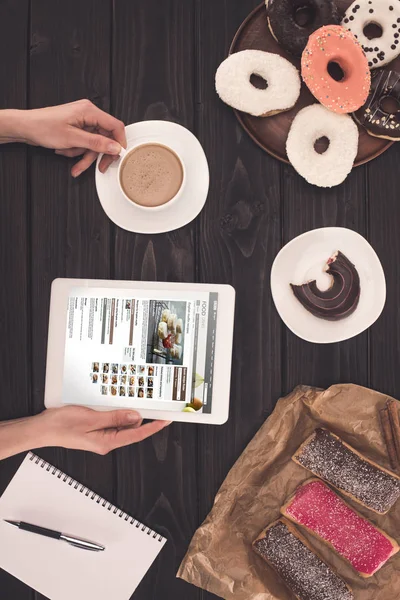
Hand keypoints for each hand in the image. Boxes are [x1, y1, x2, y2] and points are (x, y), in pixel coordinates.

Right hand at [0, 407, 170, 459]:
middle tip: (149, 402)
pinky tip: (111, 403)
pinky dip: (114, 412)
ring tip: (123, 400)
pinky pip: (111, 420)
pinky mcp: (94, 429)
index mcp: (106, 442)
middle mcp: (105, 441)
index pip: (136, 435)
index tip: (165, 421)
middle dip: (139, 416)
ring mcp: (100, 435)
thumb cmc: (61, 426)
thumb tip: (135, 417)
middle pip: (130, 428)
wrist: (42, 428)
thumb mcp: (91, 418)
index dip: (153, 428)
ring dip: (124, 412)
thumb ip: (114, 417)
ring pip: (121, 423)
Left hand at [3, 99, 126, 176]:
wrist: (26, 127)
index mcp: (89, 111)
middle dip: (98, 154)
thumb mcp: (73, 138)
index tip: (119, 155)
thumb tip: (115, 147)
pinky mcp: (76, 128)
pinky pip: (84, 143)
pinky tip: (66, 152)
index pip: (115, 126)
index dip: (119, 142)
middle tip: (99, 166)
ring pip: (93, 144)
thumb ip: (97, 143)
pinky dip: (77, 151)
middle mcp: (88, 114)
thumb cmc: (43, 127)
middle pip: (104, 138)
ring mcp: (82, 121)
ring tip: (75, 164)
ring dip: (84, 155)